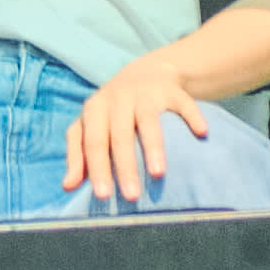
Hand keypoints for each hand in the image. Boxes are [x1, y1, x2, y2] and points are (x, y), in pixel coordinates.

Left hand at [62, 45, 216, 203]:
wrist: (145, 73)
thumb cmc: (113, 112)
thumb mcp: (91, 127)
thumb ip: (79, 155)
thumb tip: (67, 187)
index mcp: (95, 109)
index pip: (92, 141)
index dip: (97, 168)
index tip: (102, 196)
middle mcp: (118, 98)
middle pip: (120, 135)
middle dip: (125, 166)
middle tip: (131, 195)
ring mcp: (146, 93)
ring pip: (148, 121)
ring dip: (153, 147)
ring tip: (158, 174)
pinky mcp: (172, 90)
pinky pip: (183, 103)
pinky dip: (192, 117)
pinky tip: (202, 133)